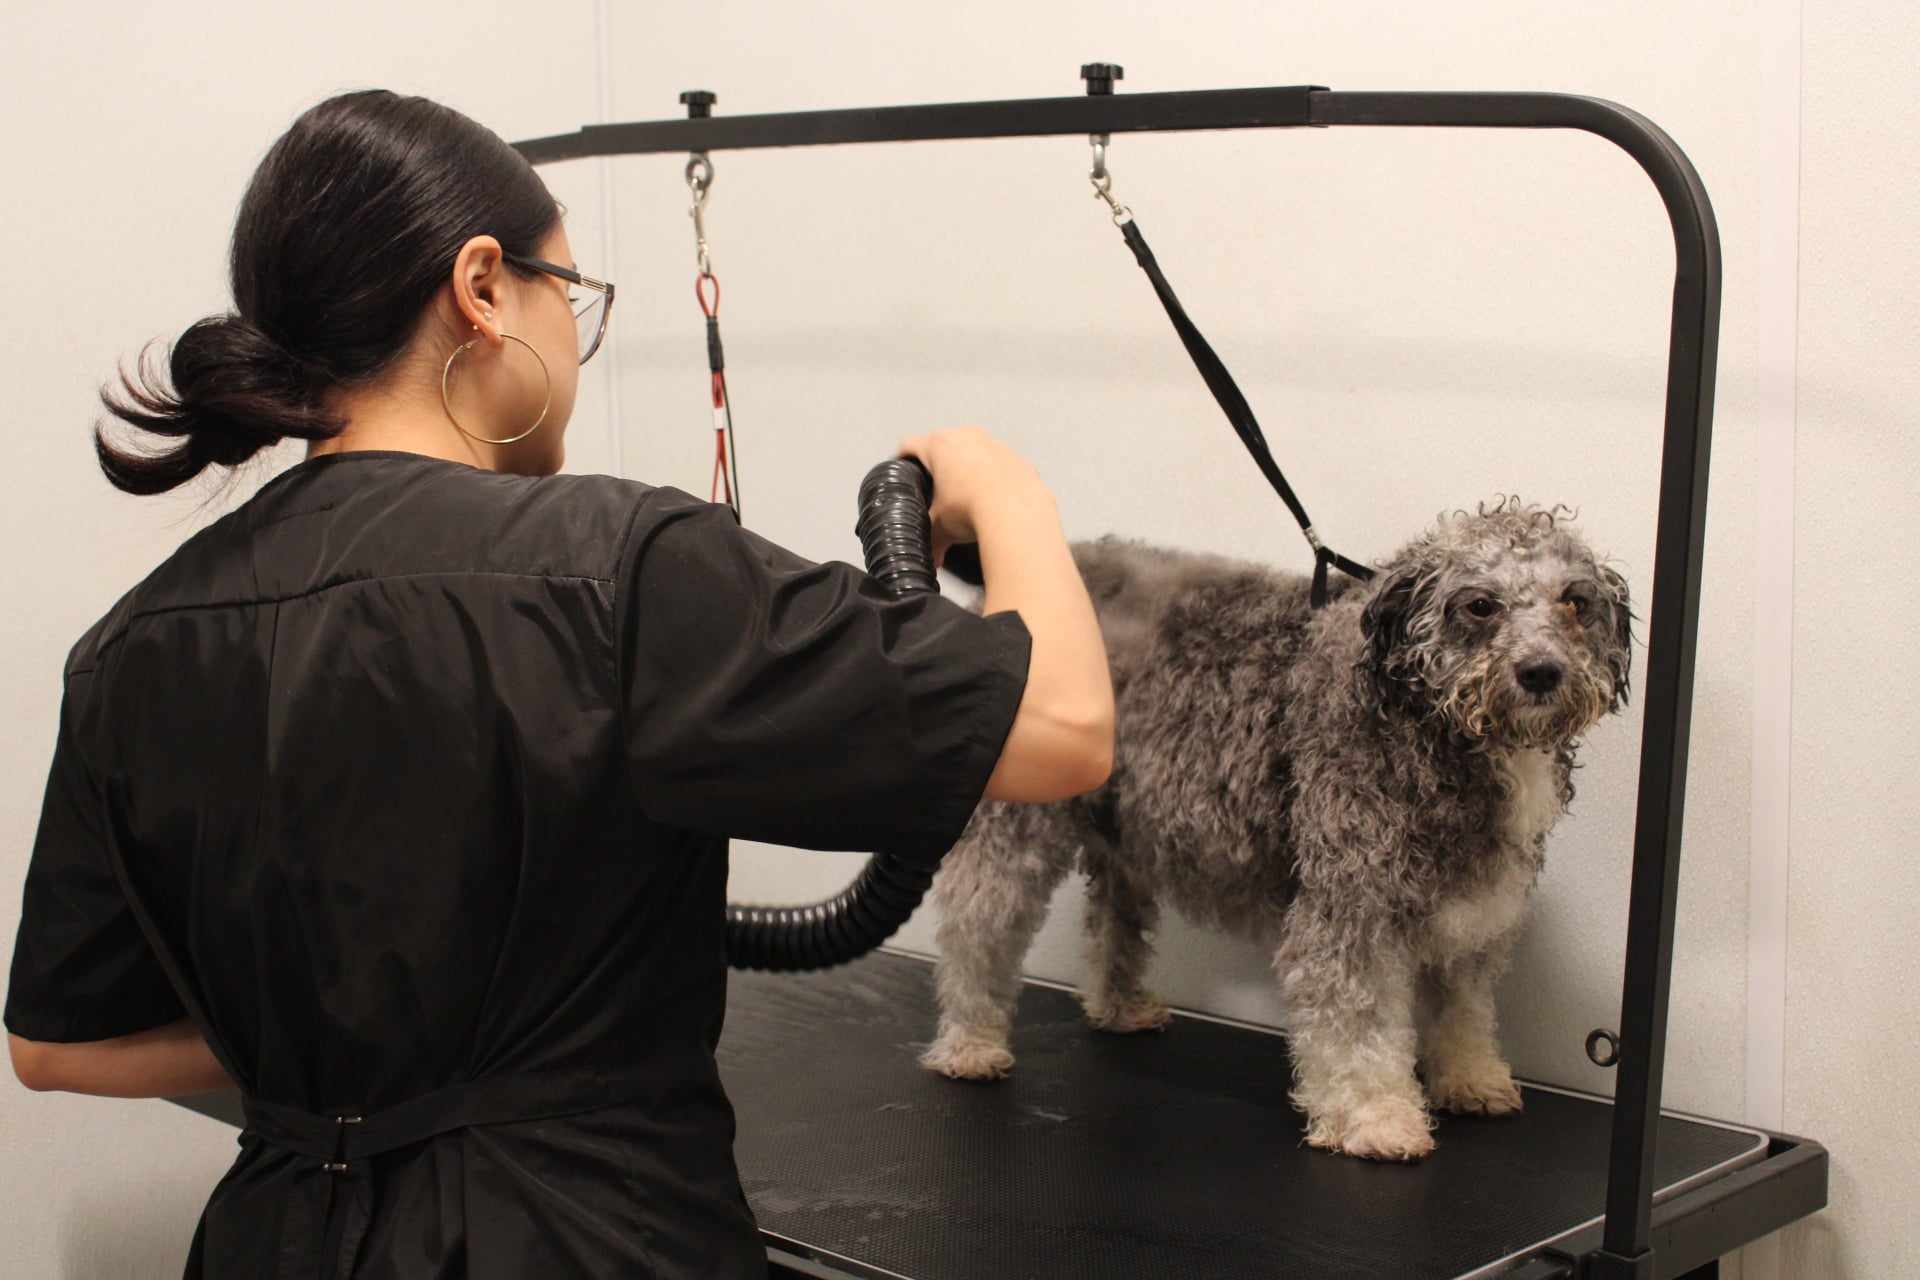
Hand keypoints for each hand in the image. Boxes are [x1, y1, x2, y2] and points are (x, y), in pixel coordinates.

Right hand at [895, 429, 1047, 565]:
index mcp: (939, 446)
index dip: (903, 459)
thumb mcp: (941, 528)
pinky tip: (994, 499)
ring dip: (969, 469)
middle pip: (944, 446)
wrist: (1017, 514)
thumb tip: (932, 559)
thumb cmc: (975, 509)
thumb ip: (931, 540)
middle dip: (939, 466)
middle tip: (937, 489)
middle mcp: (967, 438)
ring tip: (968, 495)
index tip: (903, 468)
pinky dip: (995, 479)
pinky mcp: (1017, 458)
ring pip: (974, 452)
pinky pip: (1000, 465)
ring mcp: (994, 445)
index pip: (909, 445)